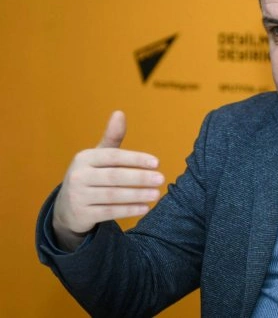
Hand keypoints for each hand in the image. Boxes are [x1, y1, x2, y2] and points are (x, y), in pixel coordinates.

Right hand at [52, 111, 163, 250]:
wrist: (66, 209)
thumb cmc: (90, 176)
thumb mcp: (98, 157)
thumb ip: (112, 138)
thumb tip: (120, 112)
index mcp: (84, 158)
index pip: (113, 156)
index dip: (135, 159)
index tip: (156, 162)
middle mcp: (78, 176)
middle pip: (114, 176)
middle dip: (139, 177)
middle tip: (161, 179)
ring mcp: (78, 196)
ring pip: (113, 195)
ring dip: (137, 195)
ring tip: (157, 194)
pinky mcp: (82, 214)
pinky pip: (109, 212)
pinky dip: (128, 210)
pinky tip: (145, 207)